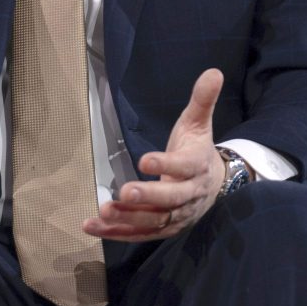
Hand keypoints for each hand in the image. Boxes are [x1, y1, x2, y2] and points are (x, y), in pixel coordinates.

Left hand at [83, 68, 225, 242]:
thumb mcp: (199, 123)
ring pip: (154, 221)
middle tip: (124, 192)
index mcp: (197, 166)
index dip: (166, 164)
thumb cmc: (198, 150)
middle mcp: (189, 195)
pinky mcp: (164, 228)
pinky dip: (116, 232)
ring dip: (128, 219)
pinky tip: (92, 226)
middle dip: (147, 197)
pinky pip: (140, 234)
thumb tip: (214, 72)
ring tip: (103, 211)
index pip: (184, 167)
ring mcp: (177, 215)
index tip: (144, 160)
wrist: (214, 185)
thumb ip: (203, 100)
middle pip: (170, 200)